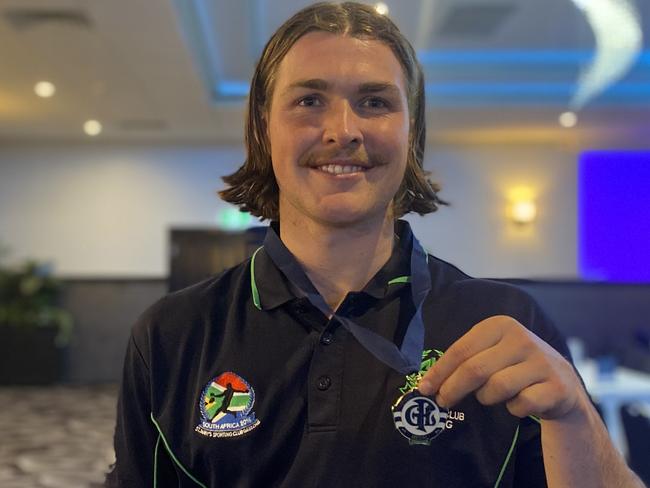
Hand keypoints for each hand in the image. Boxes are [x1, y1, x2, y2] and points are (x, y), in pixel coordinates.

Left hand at [418, 315, 582, 419]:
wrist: (561, 381)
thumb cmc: (514, 366)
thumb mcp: (491, 352)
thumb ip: (465, 360)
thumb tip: (429, 382)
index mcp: (501, 325)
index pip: (461, 350)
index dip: (440, 371)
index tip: (424, 387)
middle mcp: (521, 339)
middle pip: (475, 370)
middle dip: (453, 389)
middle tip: (442, 401)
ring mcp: (541, 362)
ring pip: (496, 388)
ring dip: (487, 398)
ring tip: (491, 395)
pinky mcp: (556, 387)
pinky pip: (520, 405)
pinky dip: (513, 409)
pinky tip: (519, 402)